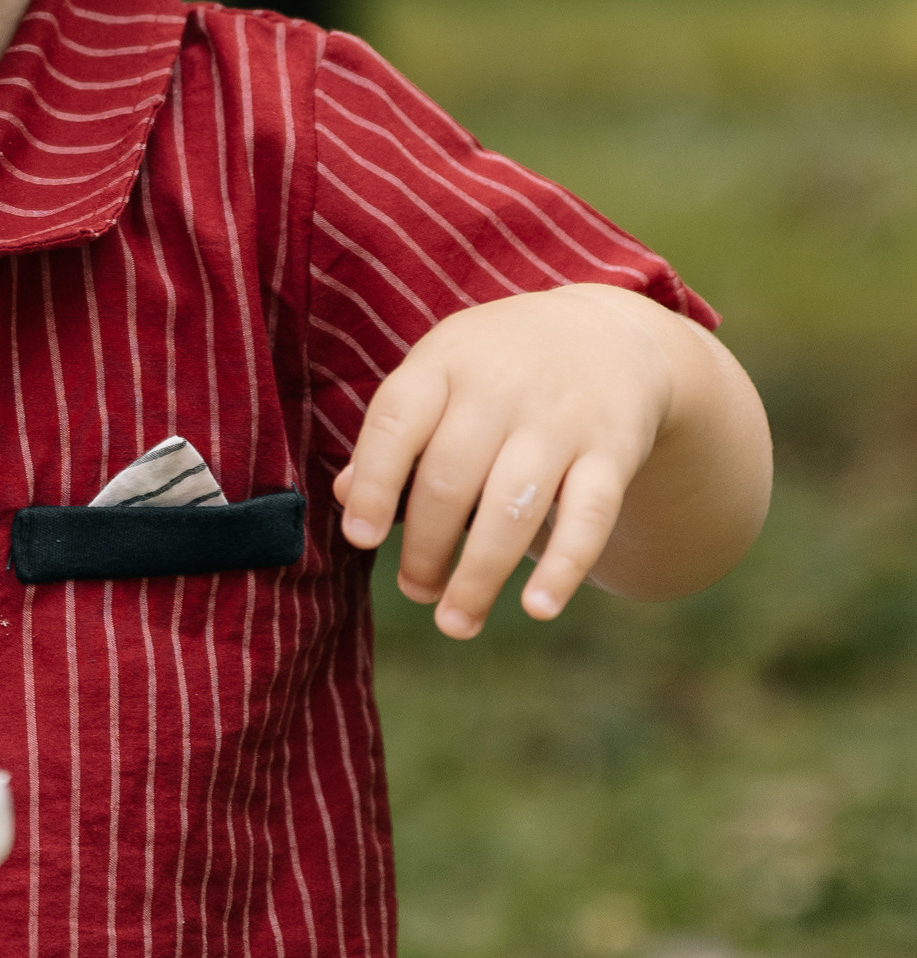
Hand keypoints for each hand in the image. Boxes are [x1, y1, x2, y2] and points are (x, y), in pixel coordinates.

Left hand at [332, 283, 768, 636]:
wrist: (608, 336)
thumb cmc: (498, 369)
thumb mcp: (440, 374)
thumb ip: (395, 434)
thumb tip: (346, 496)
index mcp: (446, 362)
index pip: (398, 422)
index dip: (375, 484)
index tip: (361, 538)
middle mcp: (502, 386)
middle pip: (451, 479)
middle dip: (426, 549)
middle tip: (415, 589)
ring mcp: (561, 419)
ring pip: (513, 507)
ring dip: (480, 576)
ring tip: (456, 621)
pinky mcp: (613, 450)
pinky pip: (589, 516)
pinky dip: (564, 567)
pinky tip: (538, 608)